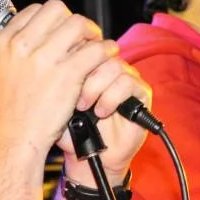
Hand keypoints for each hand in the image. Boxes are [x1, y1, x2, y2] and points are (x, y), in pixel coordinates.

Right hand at [0, 0, 119, 162]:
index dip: (55, 18)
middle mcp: (23, 44)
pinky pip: (95, 49)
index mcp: (6, 41)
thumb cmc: (11, 111)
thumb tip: (42, 33)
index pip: (36, 10)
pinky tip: (108, 55)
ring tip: (97, 46)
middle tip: (84, 36)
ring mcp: (45, 58)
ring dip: (92, 33)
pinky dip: (106, 50)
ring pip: (79, 25)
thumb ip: (19, 49)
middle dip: (74, 21)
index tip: (63, 30)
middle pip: (58, 10)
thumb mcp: (3, 70)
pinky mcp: (67, 74)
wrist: (15, 139)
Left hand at [56, 57, 151, 186]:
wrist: (90, 156)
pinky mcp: (141, 93)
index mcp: (89, 64)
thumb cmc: (71, 131)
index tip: (61, 76)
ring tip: (85, 107)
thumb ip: (60, 78)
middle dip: (83, 73)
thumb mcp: (58, 102)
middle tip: (72, 96)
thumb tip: (58, 57)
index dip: (75, 57)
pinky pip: (128, 83)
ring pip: (114, 65)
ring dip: (96, 86)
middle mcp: (109, 68)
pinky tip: (101, 111)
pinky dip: (111, 97)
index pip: (85, 43)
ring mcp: (126, 78)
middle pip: (99, 50)